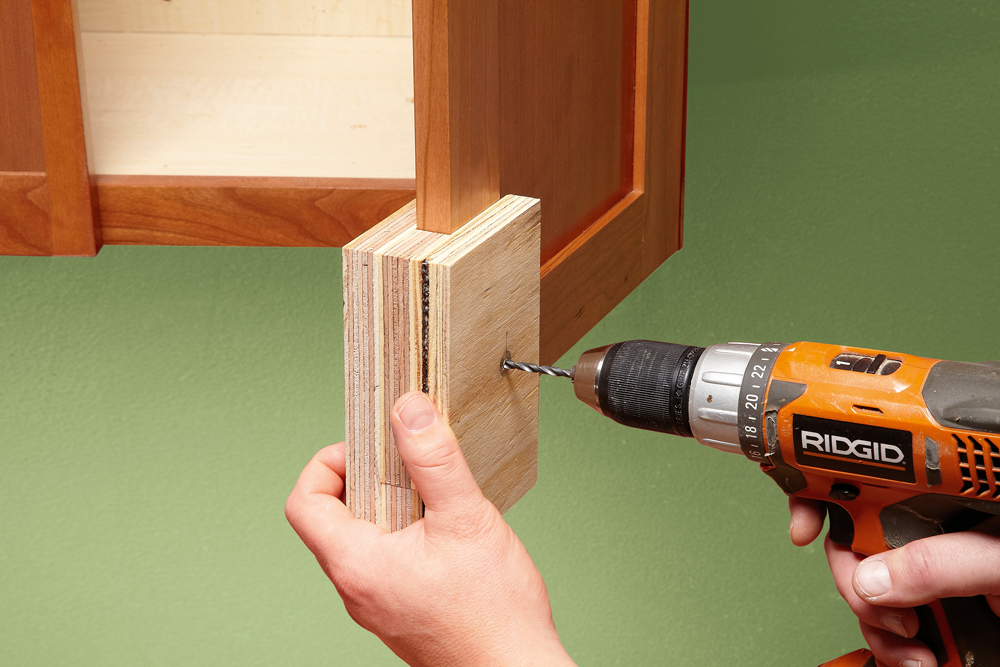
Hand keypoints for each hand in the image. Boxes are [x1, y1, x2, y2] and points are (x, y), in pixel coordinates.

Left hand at [286, 391, 575, 666]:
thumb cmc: (494, 614)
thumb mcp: (466, 518)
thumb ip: (435, 460)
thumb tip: (409, 411)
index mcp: (357, 564)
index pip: (304, 502)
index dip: (326, 463)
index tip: (366, 447)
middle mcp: (356, 588)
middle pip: (330, 516)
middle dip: (364, 477)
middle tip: (404, 462)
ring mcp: (376, 603)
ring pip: (359, 538)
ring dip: (385, 504)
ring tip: (428, 492)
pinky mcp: (398, 609)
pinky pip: (382, 559)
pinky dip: (401, 531)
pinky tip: (442, 527)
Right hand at [789, 498, 999, 666]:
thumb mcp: (998, 559)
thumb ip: (939, 562)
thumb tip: (869, 578)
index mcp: (940, 501)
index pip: (863, 482)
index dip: (820, 496)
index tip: (803, 529)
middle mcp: (927, 531)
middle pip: (850, 542)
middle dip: (853, 585)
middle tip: (885, 615)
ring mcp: (927, 574)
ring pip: (864, 590)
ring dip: (875, 626)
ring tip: (914, 651)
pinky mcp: (932, 611)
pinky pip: (887, 624)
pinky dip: (891, 647)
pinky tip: (916, 658)